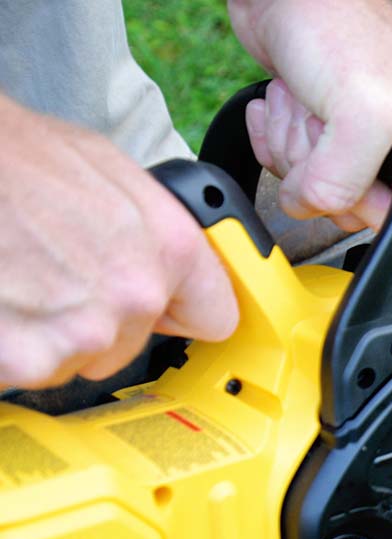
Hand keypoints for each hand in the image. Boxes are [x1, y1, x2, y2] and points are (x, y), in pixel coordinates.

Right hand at [0, 96, 236, 389]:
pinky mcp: (29, 358)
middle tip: (48, 273)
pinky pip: (23, 370)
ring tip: (15, 278)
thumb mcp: (105, 169)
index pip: (213, 317)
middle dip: (92, 321)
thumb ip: (148, 229)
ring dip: (43, 335)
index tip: (161, 313)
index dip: (178, 313)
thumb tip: (161, 265)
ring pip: (73, 361)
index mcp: (170, 249)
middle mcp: (137, 296)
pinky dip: (6, 347)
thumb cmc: (14, 156)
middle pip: (128, 345)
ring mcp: (84, 332)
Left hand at [229, 0, 391, 232]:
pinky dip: (274, 137)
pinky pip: (289, 173)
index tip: (350, 144)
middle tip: (325, 113)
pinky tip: (288, 100)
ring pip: (316, 190)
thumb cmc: (338, 23)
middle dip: (319, 161)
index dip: (360, 191)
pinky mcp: (323, 140)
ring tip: (308, 97)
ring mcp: (364, 147)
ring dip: (293, 142)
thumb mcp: (362, 112)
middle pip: (351, 207)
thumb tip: (316, 209)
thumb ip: (346, 181)